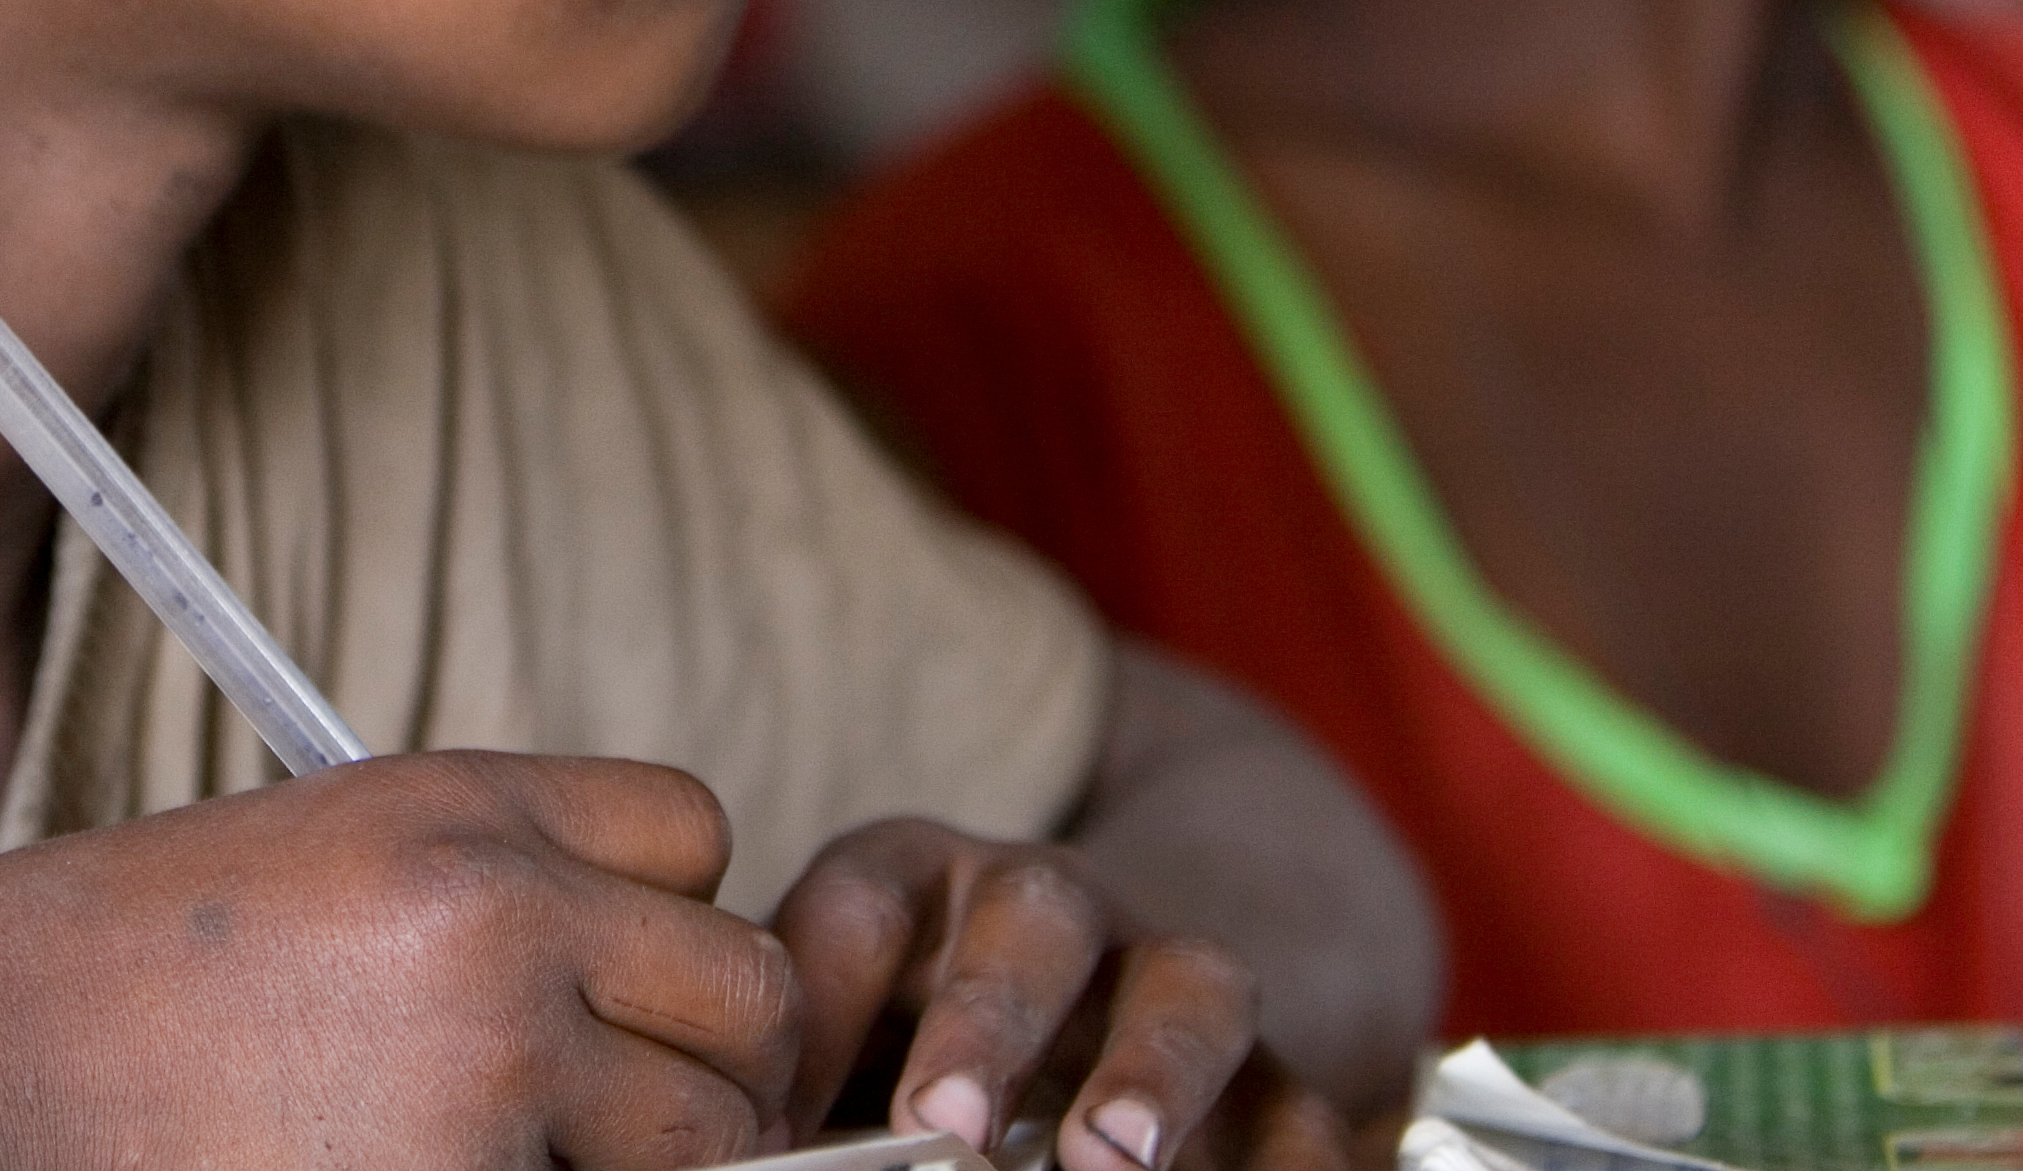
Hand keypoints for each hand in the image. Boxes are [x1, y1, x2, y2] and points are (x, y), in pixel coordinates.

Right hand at [0, 749, 804, 1168]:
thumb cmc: (88, 981)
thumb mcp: (300, 859)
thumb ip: (466, 891)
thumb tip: (605, 969)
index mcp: (453, 806)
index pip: (695, 828)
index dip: (660, 915)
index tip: (604, 976)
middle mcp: (501, 920)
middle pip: (744, 993)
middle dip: (698, 1067)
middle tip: (608, 1120)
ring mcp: (490, 1075)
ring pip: (703, 1143)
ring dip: (637, 1170)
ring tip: (497, 1159)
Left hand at [770, 820, 1348, 1170]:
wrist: (1111, 969)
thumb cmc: (918, 1015)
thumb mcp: (847, 1008)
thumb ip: (791, 1074)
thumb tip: (718, 1151)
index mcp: (919, 880)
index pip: (862, 899)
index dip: (817, 996)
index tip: (773, 1106)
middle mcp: (1051, 905)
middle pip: (1032, 919)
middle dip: (987, 1017)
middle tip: (943, 1119)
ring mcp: (1172, 973)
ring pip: (1189, 985)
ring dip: (1151, 1072)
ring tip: (1109, 1159)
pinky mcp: (1272, 1065)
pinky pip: (1304, 1101)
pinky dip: (1296, 1160)